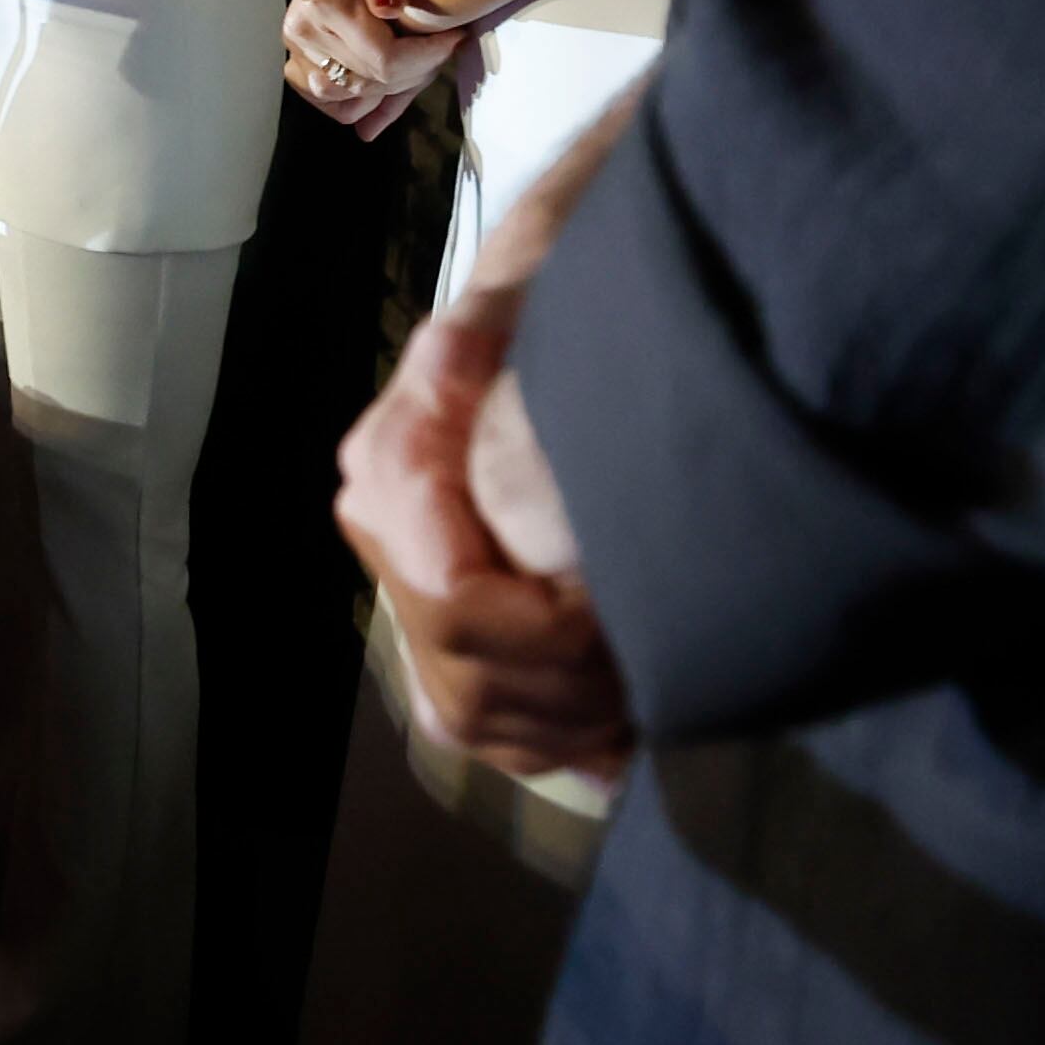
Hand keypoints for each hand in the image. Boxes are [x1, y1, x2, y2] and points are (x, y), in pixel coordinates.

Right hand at [284, 0, 466, 132]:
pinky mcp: (299, 61)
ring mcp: (296, 49)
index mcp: (322, 2)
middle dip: (413, 72)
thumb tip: (387, 8)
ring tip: (414, 62)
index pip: (382, 59)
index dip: (425, 58)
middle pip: (368, 82)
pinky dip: (358, 104)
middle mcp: (301, 31)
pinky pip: (328, 101)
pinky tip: (386, 90)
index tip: (455, 38)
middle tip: (440, 47)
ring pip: (348, 98)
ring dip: (388, 91)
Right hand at [336, 285, 628, 777]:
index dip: (555, 628)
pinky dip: (546, 743)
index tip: (628, 599)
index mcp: (392, 468)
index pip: (458, 602)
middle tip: (660, 653)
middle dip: (572, 685)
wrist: (559, 314)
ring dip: (567, 723)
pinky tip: (614, 737)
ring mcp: (406, 586)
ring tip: (646, 690)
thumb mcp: (540, 300)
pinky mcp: (440, 626)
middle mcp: (384, 534)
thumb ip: (492, 332)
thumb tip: (451, 354)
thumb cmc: (562, 306)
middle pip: (465, 676)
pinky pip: (473, 725)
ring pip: (468, 716)